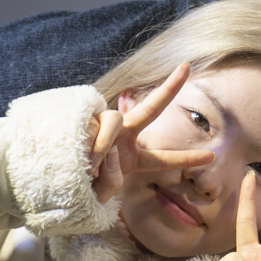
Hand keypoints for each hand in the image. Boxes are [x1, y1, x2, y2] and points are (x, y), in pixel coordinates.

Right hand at [89, 62, 214, 202]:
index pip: (163, 158)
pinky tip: (78, 152)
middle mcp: (122, 136)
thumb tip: (110, 150)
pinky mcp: (85, 117)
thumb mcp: (100, 193)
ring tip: (91, 164)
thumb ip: (111, 179)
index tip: (212, 157)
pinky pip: (96, 124)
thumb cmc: (75, 186)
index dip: (187, 158)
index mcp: (132, 158)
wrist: (48, 175)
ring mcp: (104, 124)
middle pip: (151, 109)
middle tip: (187, 67)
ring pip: (116, 121)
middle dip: (170, 88)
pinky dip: (91, 142)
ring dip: (104, 144)